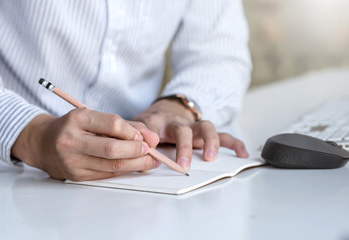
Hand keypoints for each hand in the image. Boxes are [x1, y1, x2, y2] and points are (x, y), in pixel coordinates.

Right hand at [11, 109, 159, 180]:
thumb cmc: (72, 128)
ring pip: (112, 166)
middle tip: (152, 150)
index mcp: (76, 119)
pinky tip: (134, 166)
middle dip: (138, 151)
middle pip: (113, 149)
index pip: (112, 124)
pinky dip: (124, 170)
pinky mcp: (76, 176)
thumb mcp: (92, 117)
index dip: (133, 131)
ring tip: (150, 160)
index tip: (144, 135)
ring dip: (136, 164)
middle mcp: (71, 140)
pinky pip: (107, 175)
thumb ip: (122, 125)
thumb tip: (150, 136)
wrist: (42, 143)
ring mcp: (72, 160)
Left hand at [133, 99, 248, 170]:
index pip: (152, 125)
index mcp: (157, 121)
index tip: (150, 146)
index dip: (149, 134)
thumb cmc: (152, 122)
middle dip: (184, 147)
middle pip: (183, 130)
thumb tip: (134, 149)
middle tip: (183, 166)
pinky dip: (234, 143)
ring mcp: (193, 127)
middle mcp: (178, 122)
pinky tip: (242, 153)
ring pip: (205, 128)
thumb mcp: (138, 125)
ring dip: (210, 142)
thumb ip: (135, 134)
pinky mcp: (205, 133)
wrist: (166, 110)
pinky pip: (223, 136)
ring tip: (210, 158)